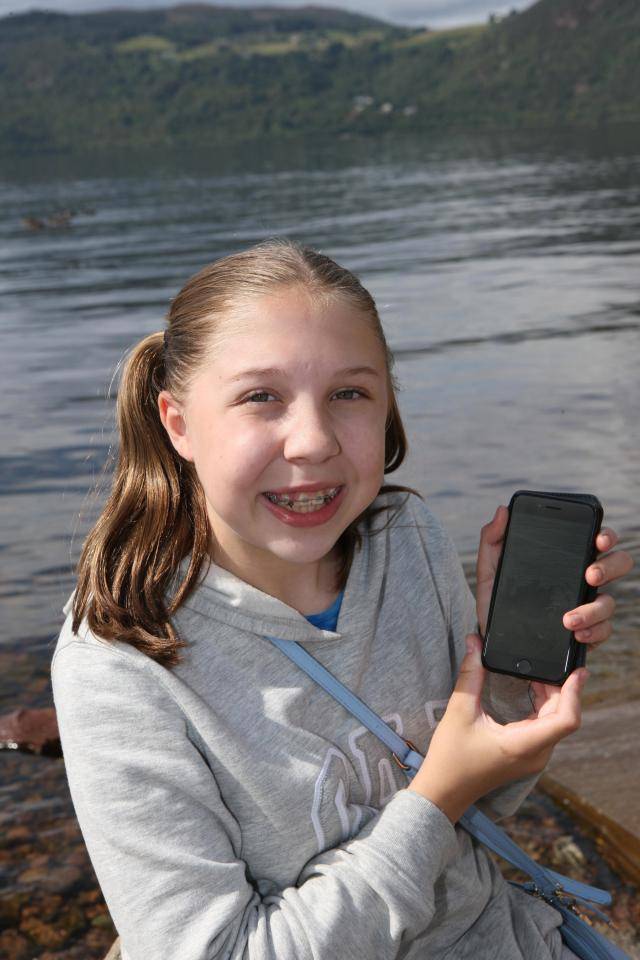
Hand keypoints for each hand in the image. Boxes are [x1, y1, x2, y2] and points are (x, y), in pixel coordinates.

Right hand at [407, 635, 588, 823]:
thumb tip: (474, 641)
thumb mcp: (459, 711)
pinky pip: (546, 728)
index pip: (566, 720)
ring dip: (554, 696)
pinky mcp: (527, 755)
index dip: (575, 693)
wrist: (444, 791)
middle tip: (554, 661)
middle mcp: (536, 754)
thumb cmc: (450, 757)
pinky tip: (533, 688)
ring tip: (542, 670)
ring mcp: (533, 757)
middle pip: (564, 717)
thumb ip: (470, 674)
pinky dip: (545, 706)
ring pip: (556, 722)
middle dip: (562, 688)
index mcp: (523, 744)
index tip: (577, 671)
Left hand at [475, 505, 634, 643]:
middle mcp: (582, 579)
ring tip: (569, 619)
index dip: (605, 536)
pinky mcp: (586, 631)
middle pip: (616, 565)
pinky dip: (593, 632)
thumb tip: (502, 510)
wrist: (493, 636)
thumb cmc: (496, 599)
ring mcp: (587, 605)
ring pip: (610, 602)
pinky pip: (603, 630)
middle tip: (590, 575)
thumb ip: (492, 539)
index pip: (595, 540)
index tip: (598, 540)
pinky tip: (575, 633)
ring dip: (594, 609)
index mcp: (565, 559)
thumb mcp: (490, 569)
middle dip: (610, 567)